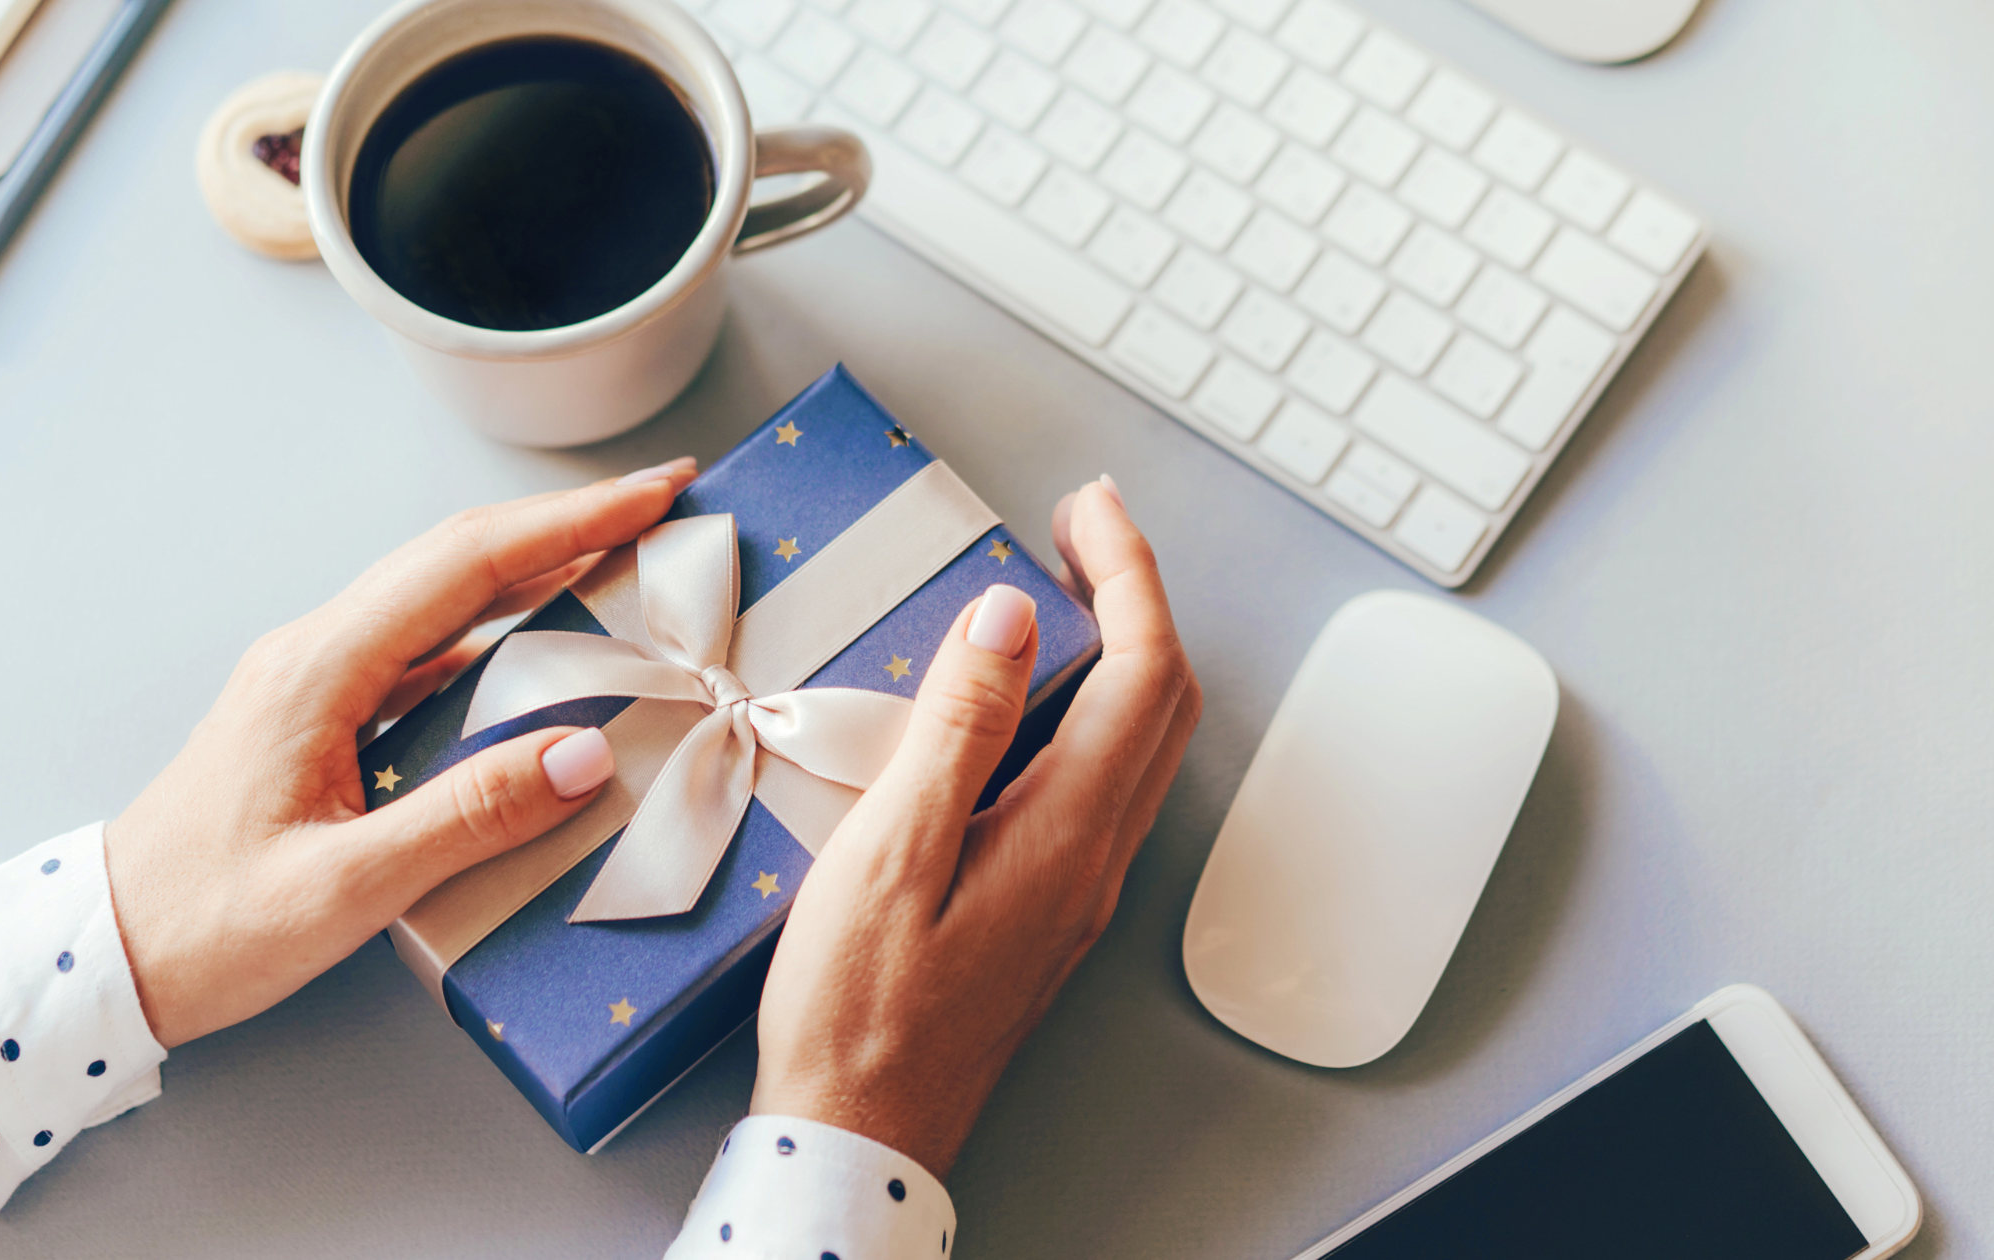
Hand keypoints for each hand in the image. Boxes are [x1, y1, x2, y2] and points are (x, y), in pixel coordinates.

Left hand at [103, 459, 697, 1046]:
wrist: (104, 957)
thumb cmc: (207, 926)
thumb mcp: (345, 888)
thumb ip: (469, 817)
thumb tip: (584, 752)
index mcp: (320, 670)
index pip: (467, 565)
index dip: (571, 522)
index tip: (654, 494)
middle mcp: (316, 653)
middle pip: (459, 557)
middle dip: (569, 521)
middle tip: (662, 503)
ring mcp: (315, 680)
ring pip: (444, 596)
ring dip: (537, 565)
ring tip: (624, 557)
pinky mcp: (321, 716)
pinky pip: (427, 647)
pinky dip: (500, 627)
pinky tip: (544, 643)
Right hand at [751, 477, 1199, 1177]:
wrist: (861, 1132)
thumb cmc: (856, 1010)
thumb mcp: (890, 854)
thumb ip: (958, 729)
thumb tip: (1009, 617)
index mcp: (1066, 834)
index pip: (1143, 671)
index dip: (1128, 573)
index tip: (1087, 508)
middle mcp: (1095, 858)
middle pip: (1164, 701)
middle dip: (1138, 596)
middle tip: (1080, 528)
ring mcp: (1078, 889)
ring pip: (1142, 743)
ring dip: (1122, 651)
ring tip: (1061, 591)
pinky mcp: (1049, 909)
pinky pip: (1103, 783)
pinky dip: (1090, 709)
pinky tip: (1028, 700)